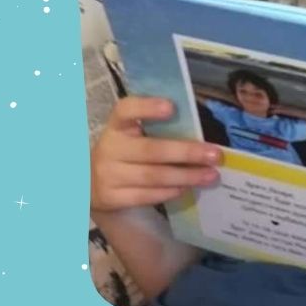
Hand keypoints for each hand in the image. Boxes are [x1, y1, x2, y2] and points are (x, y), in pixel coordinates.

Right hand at [90, 97, 222, 213]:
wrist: (89, 182)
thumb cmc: (125, 151)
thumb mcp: (132, 134)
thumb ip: (157, 129)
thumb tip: (199, 134)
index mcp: (117, 125)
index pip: (126, 110)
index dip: (147, 107)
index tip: (171, 107)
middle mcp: (109, 148)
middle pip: (151, 150)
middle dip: (187, 153)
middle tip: (215, 155)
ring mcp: (108, 174)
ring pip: (153, 176)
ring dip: (186, 176)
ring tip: (210, 175)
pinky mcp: (111, 198)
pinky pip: (146, 195)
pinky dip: (169, 191)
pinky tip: (187, 188)